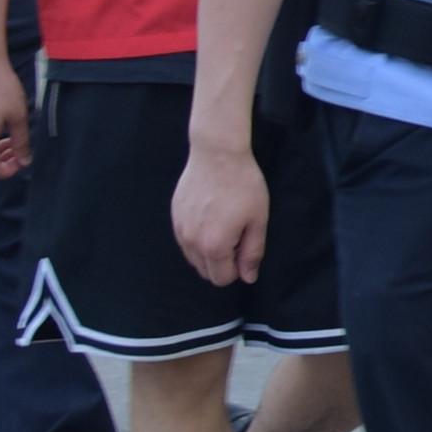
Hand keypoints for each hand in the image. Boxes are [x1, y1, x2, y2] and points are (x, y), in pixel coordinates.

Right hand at [172, 139, 270, 283]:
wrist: (217, 153)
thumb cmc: (243, 185)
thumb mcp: (257, 220)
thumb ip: (252, 252)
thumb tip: (248, 278)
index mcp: (214, 246)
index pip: (221, 279)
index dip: (237, 270)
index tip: (245, 248)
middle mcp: (191, 242)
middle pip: (205, 272)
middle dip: (223, 264)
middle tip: (237, 237)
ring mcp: (180, 228)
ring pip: (193, 258)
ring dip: (209, 252)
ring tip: (224, 226)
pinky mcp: (175, 216)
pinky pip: (185, 241)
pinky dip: (197, 239)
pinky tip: (211, 217)